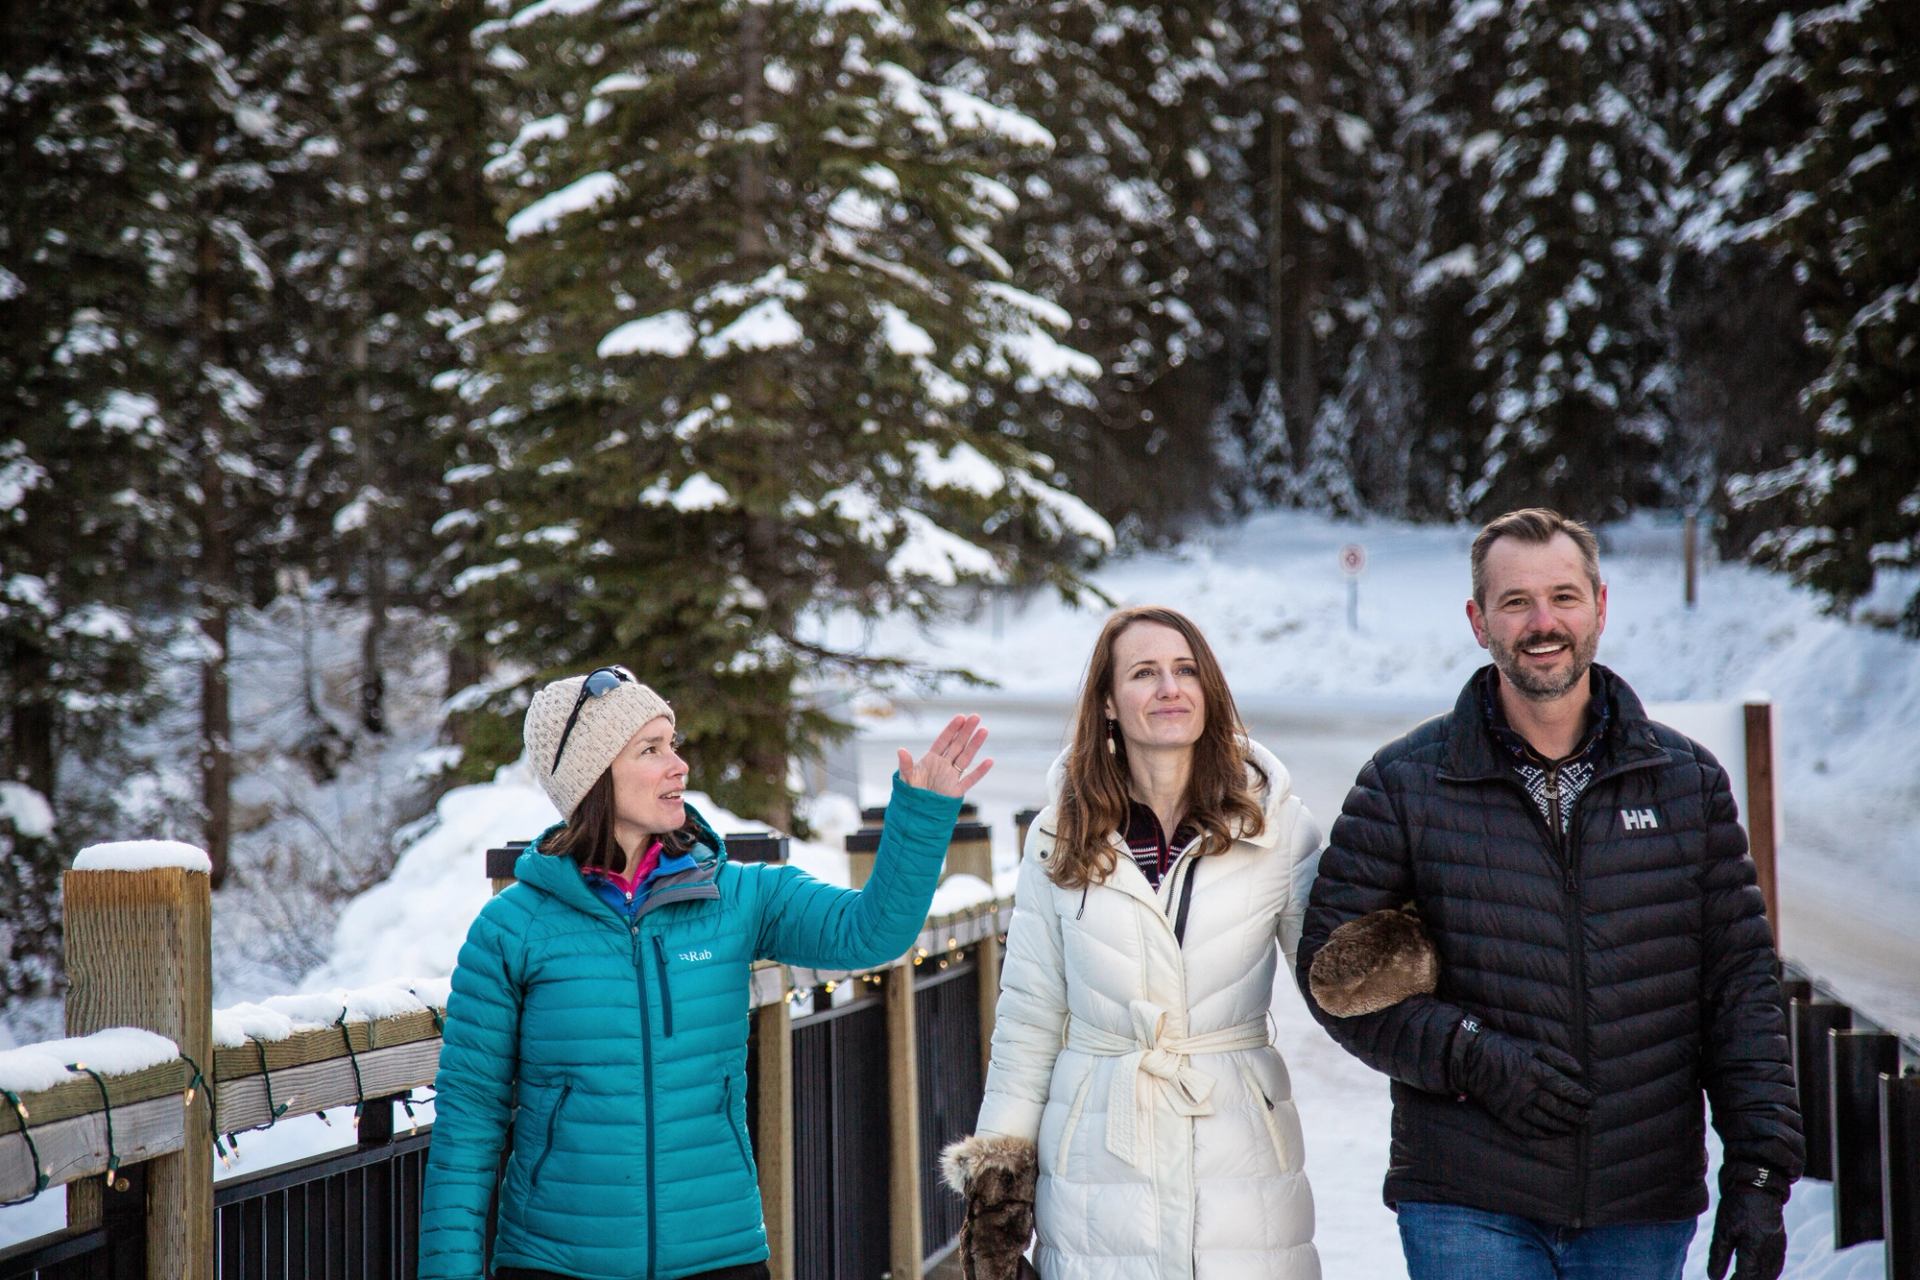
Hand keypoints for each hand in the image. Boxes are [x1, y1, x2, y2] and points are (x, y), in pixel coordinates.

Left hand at [898, 714, 992, 796]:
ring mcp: (951, 777)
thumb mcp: (906, 777)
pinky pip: (970, 779)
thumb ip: (905, 764)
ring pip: (966, 758)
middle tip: (976, 717)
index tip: (960, 717)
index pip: (943, 741)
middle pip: (957, 745)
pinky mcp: (956, 791)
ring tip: (984, 730)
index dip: (952, 729)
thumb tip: (901, 750)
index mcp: (931, 760)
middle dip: (966, 731)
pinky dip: (980, 771)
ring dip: (975, 745)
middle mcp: (943, 765)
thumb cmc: (910, 794)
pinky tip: (989, 761)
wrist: (916, 814)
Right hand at [1447, 1019, 1593, 1138]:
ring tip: (1575, 1126)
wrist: (1472, 1058)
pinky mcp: (1506, 1115)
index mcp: (1537, 1072)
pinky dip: (1544, 1133)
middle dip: (1578, 1114)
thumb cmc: (1504, 1048)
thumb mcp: (1532, 1045)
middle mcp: (1529, 1092)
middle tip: (1588, 1117)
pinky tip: (1553, 1133)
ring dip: (1565, 1126)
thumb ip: (1557, 1057)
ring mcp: (1517, 1106)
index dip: (1582, 1098)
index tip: (1591, 1101)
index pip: (1567, 1090)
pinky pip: (1529, 1129)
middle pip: (1560, 1108)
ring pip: (1547, 1121)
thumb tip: (1579, 1071)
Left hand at [1707, 1172, 1787, 1279]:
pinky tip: (1759, 1275)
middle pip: (1760, 1278)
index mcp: (1754, 1248)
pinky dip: (1767, 1274)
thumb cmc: (1737, 1206)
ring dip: (1758, 1279)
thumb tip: (1714, 1279)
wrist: (1759, 1186)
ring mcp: (1778, 1248)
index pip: (1745, 1277)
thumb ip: (1719, 1256)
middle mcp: (1770, 1251)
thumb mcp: (1723, 1230)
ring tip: (1743, 1278)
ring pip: (1771, 1275)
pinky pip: (1776, 1266)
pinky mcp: (1780, 1243)